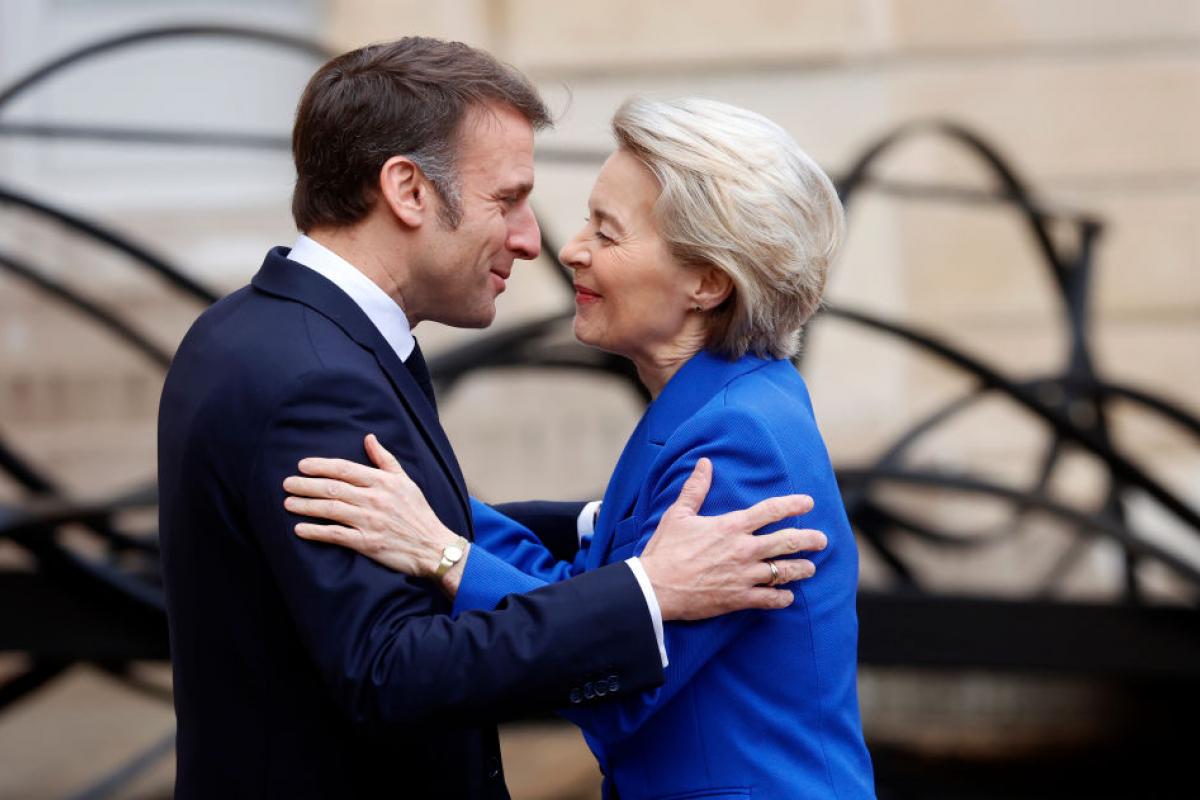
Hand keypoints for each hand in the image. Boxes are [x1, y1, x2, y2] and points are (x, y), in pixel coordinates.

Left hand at [283, 434, 465, 590]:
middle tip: (287, 483)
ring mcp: (369, 521)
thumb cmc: (419, 513)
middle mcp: (374, 499)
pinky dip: (316, 531)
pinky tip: (300, 529)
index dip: (321, 466)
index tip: (302, 465)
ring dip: (305, 505)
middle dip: (306, 485)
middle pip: (332, 488)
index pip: (345, 469)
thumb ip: (385, 460)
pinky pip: (335, 535)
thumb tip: (369, 438)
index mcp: (383, 482)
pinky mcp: (367, 543)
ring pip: (330, 509)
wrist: (433, 546)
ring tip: (288, 502)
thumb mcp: (406, 481)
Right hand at [639, 458, 826, 620]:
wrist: (655, 587)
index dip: (792, 504)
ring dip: (801, 569)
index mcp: (731, 526)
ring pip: (784, 572)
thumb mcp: (678, 514)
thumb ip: (695, 488)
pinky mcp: (739, 598)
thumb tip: (704, 463)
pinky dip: (782, 598)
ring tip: (811, 568)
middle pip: (787, 541)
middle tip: (822, 540)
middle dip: (809, 540)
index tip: (808, 502)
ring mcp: (744, 575)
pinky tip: (788, 597)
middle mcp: (743, 549)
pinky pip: (769, 599)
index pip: (770, 511)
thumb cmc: (665, 550)